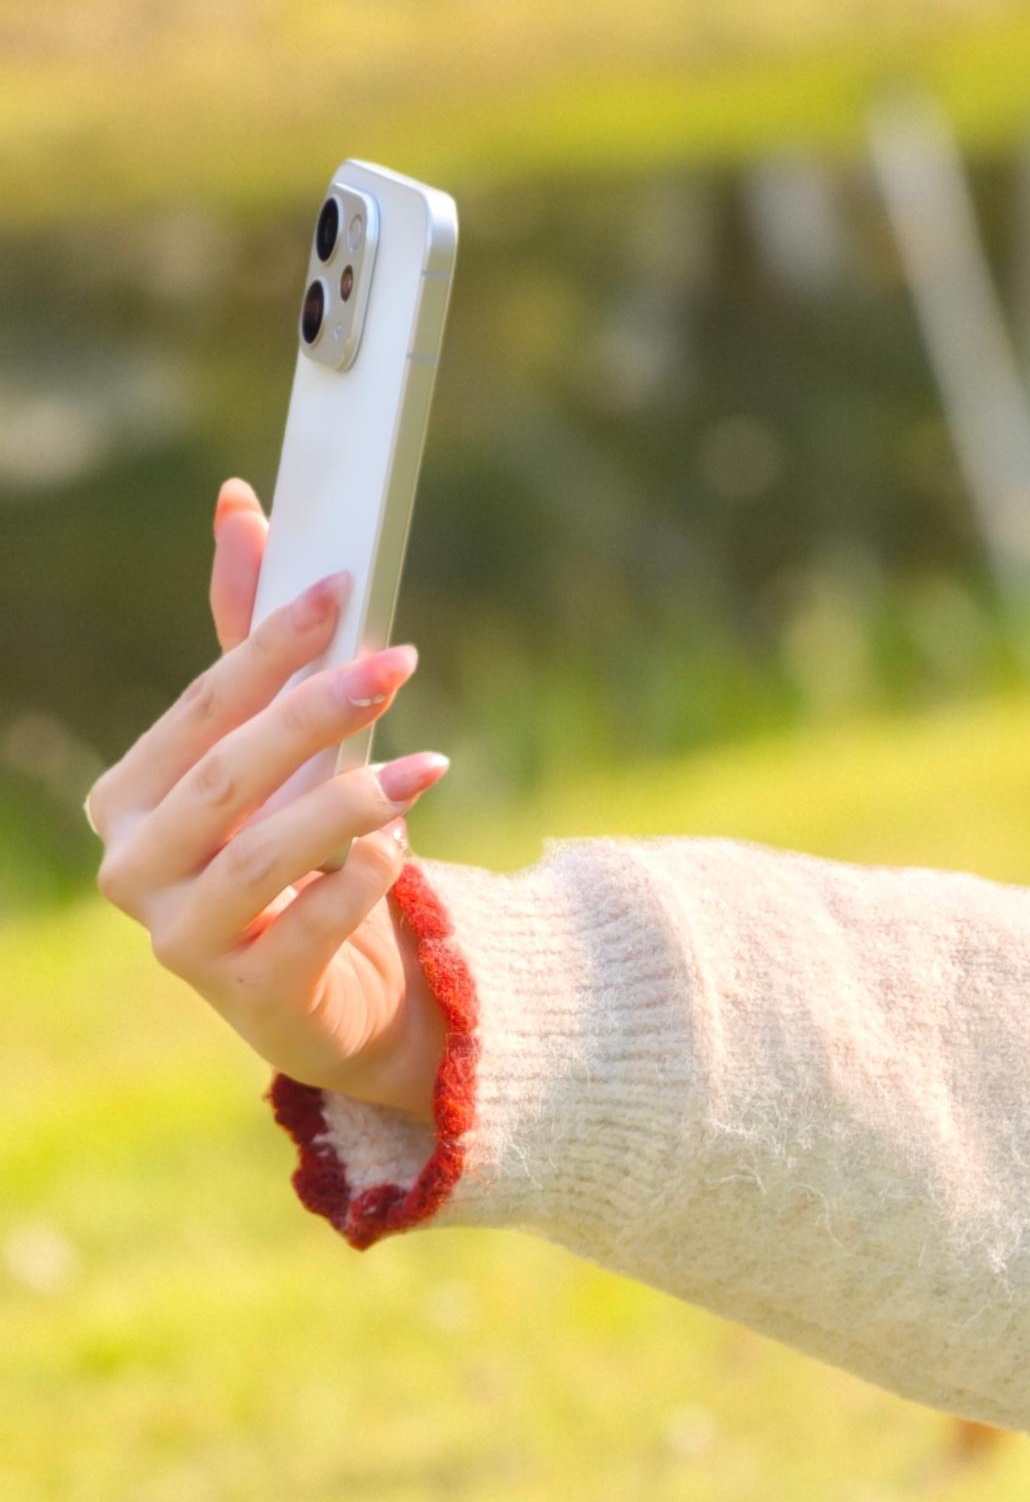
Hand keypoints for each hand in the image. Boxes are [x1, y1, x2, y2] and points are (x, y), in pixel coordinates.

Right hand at [86, 477, 448, 1117]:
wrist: (339, 993)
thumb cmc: (299, 858)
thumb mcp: (279, 750)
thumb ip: (252, 641)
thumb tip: (238, 504)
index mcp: (129, 799)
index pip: (201, 708)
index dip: (268, 644)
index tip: (340, 588)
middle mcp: (133, 868)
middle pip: (227, 775)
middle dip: (314, 710)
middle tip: (397, 660)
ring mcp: (181, 940)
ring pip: (263, 852)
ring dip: (351, 799)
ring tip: (427, 765)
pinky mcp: (246, 997)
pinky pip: (305, 927)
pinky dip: (356, 882)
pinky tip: (397, 848)